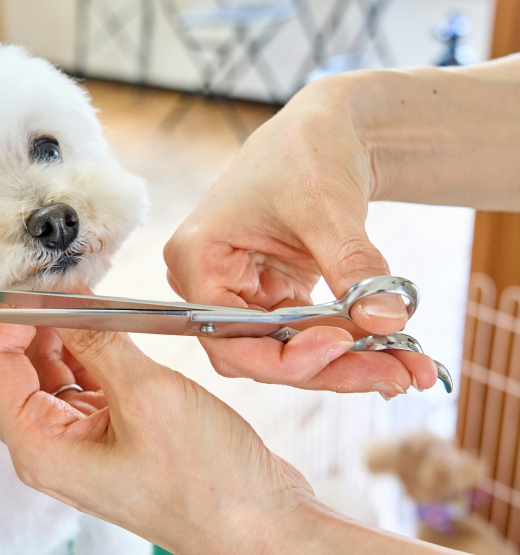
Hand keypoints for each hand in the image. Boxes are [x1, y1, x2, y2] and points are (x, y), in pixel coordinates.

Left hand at [0, 320, 519, 554]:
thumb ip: (97, 341)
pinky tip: (98, 325)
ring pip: (34, 381)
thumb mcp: (148, 395)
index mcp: (40, 450)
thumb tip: (63, 298)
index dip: (2, 320)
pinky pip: (73, 388)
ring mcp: (76, 448)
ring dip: (43, 337)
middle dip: (4, 330)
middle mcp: (47, 453)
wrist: (260, 531)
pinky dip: (77, 353)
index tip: (34, 284)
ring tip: (73, 297)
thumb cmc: (208, 483)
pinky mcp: (105, 441)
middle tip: (33, 288)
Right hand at [163, 75, 437, 395]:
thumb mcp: (329, 208)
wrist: (324, 131)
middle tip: (397, 374)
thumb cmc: (307, 152)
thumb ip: (353, 266)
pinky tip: (393, 354)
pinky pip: (303, 338)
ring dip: (346, 365)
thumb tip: (387, 322)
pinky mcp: (268, 299)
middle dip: (329, 368)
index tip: (344, 344)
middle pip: (259, 354)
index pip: (227, 337)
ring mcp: (237, 295)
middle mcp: (207, 285)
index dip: (283, 355)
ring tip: (408, 367)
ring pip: (286, 354)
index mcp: (197, 259)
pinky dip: (348, 347)